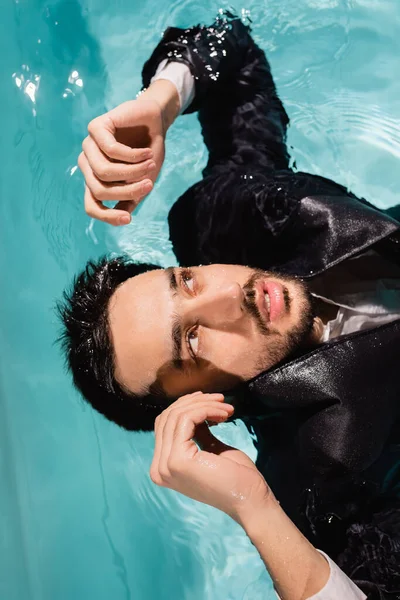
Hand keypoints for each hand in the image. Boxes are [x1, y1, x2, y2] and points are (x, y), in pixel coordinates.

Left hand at [78, 80, 178, 225]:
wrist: (155, 121)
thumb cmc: (147, 152)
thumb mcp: (143, 180)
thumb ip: (132, 197)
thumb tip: (124, 217)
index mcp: (95, 180)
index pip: (92, 206)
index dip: (108, 216)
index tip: (128, 219)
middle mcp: (88, 164)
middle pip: (100, 190)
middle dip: (128, 190)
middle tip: (149, 184)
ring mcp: (89, 145)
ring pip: (104, 172)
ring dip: (132, 171)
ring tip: (151, 164)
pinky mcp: (96, 127)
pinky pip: (111, 150)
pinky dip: (133, 155)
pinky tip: (146, 152)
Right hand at [150, 392, 270, 523]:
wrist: (251, 501)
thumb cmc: (236, 477)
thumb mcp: (210, 449)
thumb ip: (196, 432)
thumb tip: (192, 408)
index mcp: (162, 468)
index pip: (164, 424)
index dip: (187, 407)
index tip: (213, 402)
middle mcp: (158, 469)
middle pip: (168, 417)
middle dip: (196, 402)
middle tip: (221, 400)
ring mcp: (166, 466)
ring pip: (177, 415)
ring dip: (205, 404)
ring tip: (227, 409)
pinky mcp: (178, 460)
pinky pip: (187, 419)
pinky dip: (206, 409)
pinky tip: (224, 414)